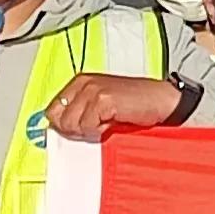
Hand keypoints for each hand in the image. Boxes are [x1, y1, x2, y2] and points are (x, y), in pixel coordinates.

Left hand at [40, 73, 182, 140]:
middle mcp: (84, 82)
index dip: (63, 126)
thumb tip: (59, 129)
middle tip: (97, 127)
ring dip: (89, 131)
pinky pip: (87, 126)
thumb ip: (79, 113)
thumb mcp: (102, 107)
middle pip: (58, 118)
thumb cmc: (135, 106)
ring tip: (107, 124)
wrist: (162, 102)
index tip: (80, 131)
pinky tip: (113, 124)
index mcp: (80, 82)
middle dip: (75, 130)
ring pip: (72, 125)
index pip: (52, 109)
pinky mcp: (102, 99)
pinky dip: (100, 131)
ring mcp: (92, 90)